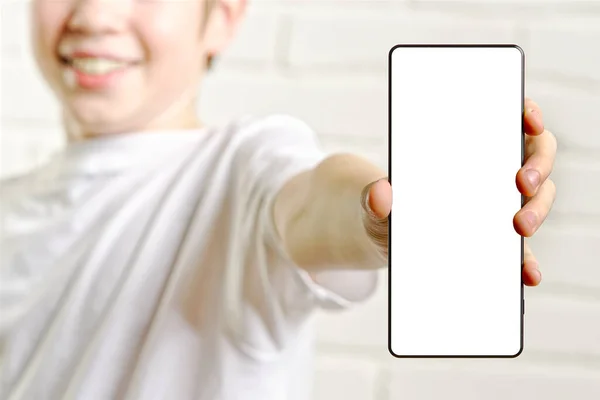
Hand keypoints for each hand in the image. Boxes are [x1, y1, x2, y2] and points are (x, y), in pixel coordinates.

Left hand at [363, 97, 556, 286]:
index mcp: (466, 148)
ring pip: (538, 197)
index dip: (527, 113)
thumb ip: (375, 199)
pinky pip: (524, 248)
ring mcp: (501, 205)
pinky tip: (527, 273)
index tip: (529, 121)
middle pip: (536, 155)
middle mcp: (492, 170)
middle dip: (538, 165)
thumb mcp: (374, 204)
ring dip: (537, 209)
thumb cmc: (385, 212)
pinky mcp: (500, 241)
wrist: (386, 242)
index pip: (508, 117)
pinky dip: (528, 260)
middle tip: (522, 183)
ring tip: (520, 226)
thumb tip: (380, 193)